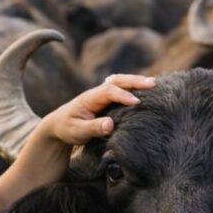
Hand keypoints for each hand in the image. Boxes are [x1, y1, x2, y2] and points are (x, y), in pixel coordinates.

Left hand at [40, 73, 155, 145]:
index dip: (123, 95)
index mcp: (89, 98)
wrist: (58, 125)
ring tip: (154, 84)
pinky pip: (121, 89)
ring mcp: (101, 94)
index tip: (137, 103)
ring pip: (120, 82)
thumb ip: (93, 128)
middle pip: (117, 80)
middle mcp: (96, 92)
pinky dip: (133, 87)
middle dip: (135, 81)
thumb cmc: (67, 129)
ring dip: (136, 81)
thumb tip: (110, 124)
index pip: (108, 92)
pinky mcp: (106, 99)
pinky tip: (146, 90)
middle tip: (153, 84)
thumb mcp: (78, 131)